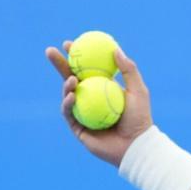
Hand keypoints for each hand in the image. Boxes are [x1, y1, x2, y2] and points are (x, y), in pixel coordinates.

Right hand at [45, 39, 152, 167]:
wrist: (135, 145)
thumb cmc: (140, 118)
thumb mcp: (138, 90)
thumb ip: (128, 69)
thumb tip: (115, 49)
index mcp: (102, 88)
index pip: (86, 69)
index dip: (76, 56)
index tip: (69, 44)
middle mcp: (90, 99)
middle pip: (70, 78)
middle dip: (59, 64)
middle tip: (50, 51)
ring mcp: (82, 113)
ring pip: (67, 94)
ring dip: (66, 84)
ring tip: (71, 79)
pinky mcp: (78, 128)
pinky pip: (69, 113)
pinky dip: (68, 103)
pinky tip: (71, 95)